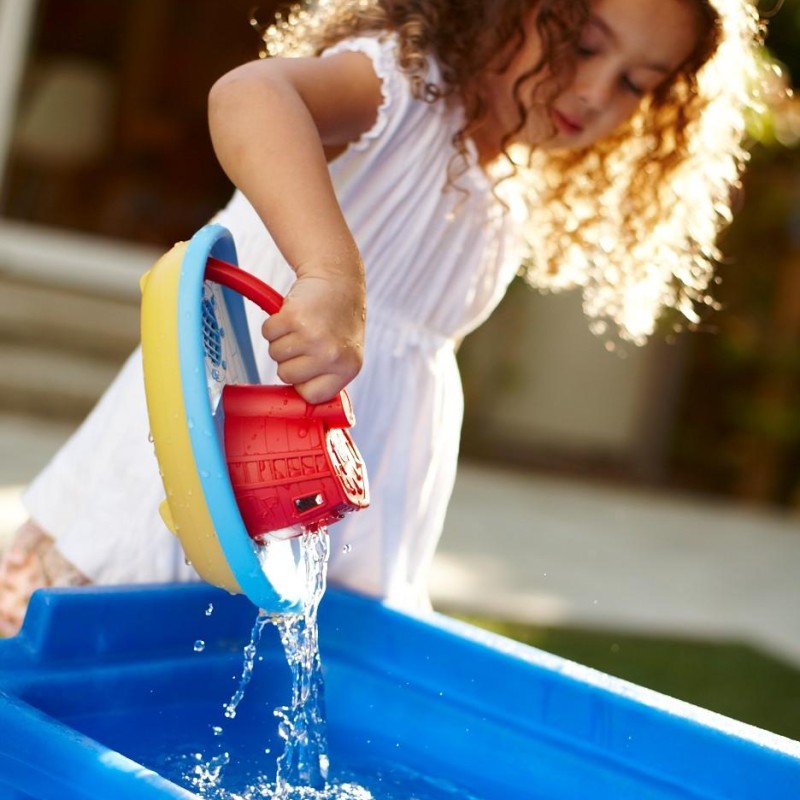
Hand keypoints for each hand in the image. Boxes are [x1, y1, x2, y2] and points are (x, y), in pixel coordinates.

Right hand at [261, 267, 365, 403]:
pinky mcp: (293, 317)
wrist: (338, 281)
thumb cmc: (338, 321)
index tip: (310, 366)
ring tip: (302, 327)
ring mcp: (312, 336)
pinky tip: (293, 315)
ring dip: (282, 340)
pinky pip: (267, 333)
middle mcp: (331, 355)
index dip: (303, 382)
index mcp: (348, 369)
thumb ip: (328, 379)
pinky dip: (274, 324)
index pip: (310, 396)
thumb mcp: (345, 354)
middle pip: (286, 376)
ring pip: (274, 355)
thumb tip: (301, 411)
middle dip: (291, 359)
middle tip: (308, 340)